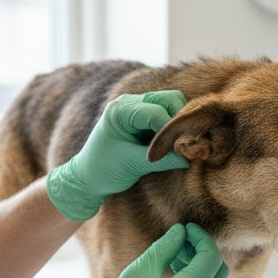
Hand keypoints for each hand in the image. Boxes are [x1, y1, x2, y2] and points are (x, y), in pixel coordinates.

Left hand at [46, 91, 189, 220]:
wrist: (87, 178)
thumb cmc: (103, 171)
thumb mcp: (132, 165)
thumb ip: (162, 159)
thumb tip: (190, 156)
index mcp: (120, 110)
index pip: (157, 112)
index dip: (172, 131)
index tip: (181, 151)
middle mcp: (129, 103)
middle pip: (170, 100)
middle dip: (179, 122)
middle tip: (182, 146)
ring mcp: (137, 107)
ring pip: (172, 104)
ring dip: (178, 124)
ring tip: (176, 147)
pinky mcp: (144, 117)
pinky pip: (167, 114)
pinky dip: (174, 128)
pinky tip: (172, 145)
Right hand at [67, 223, 227, 277]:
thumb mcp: (141, 271)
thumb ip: (166, 247)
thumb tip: (180, 233)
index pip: (211, 255)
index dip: (201, 237)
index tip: (186, 229)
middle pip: (219, 270)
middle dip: (204, 252)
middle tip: (181, 244)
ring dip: (201, 269)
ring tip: (174, 261)